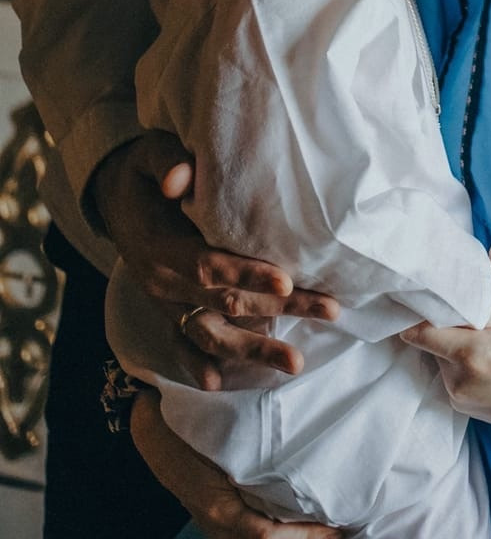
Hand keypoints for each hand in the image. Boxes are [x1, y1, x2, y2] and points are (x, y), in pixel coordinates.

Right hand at [93, 134, 337, 384]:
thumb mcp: (150, 155)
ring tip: (297, 364)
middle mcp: (164, 282)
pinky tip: (218, 384)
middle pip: (226, 302)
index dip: (246, 274)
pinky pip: (183, 343)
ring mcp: (167, 302)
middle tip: (330, 310)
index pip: (209, 265)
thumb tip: (181, 178)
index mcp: (163, 246)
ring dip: (255, 349)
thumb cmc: (144, 172)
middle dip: (280, 308)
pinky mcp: (169, 310)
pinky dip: (196, 365)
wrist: (113, 198)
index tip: (286, 280)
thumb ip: (167, 161)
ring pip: (212, 333)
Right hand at [131, 392, 339, 538]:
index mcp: (222, 507)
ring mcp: (215, 534)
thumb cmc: (200, 433)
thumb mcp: (229, 441)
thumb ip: (261, 457)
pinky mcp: (216, 532)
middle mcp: (218, 527)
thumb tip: (309, 463)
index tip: (337, 532)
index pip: (267, 538)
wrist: (160, 435)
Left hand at [402, 244, 490, 446]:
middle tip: (460, 303)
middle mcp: (460, 381)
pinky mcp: (468, 411)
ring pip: (441, 360)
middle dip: (441, 322)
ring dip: (452, 343)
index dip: (416, 310)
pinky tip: (487, 350)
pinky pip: (452, 377)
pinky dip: (461, 361)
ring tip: (478, 326)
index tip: (422, 292)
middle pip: (431, 343)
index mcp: (474, 355)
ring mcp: (462, 400)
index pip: (419, 333)